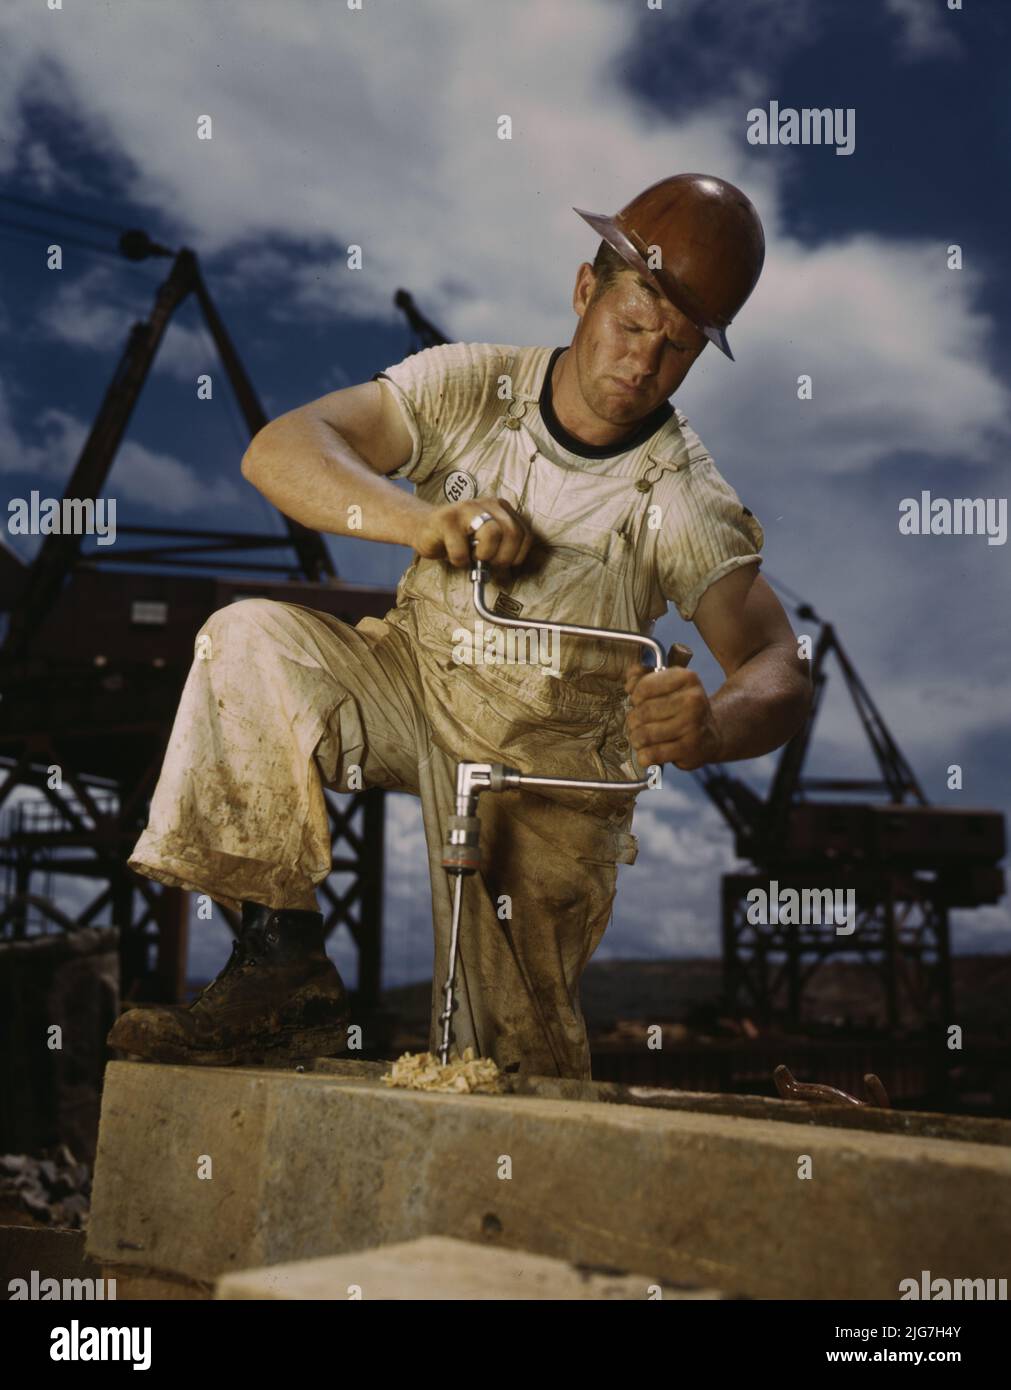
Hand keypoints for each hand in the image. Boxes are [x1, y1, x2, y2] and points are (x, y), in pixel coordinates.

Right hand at [413, 496, 533, 568]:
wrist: (424, 528)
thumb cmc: (458, 540)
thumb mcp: (485, 546)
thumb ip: (501, 555)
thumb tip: (508, 578)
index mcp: (501, 509)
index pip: (524, 533)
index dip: (518, 555)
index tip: (505, 566)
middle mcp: (487, 504)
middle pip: (512, 532)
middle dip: (504, 557)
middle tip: (490, 566)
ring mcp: (467, 508)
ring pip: (492, 533)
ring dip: (485, 555)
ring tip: (473, 558)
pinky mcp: (446, 519)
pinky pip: (461, 548)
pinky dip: (460, 561)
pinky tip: (455, 557)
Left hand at [624, 662, 722, 770]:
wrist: (709, 735)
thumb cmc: (680, 707)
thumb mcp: (667, 685)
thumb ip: (642, 677)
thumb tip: (629, 685)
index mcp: (687, 678)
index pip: (645, 687)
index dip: (635, 697)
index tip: (638, 702)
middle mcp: (693, 700)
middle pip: (643, 711)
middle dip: (633, 720)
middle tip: (636, 724)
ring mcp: (692, 725)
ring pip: (645, 734)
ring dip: (636, 739)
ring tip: (640, 738)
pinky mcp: (689, 749)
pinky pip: (653, 754)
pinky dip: (644, 756)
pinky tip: (646, 754)